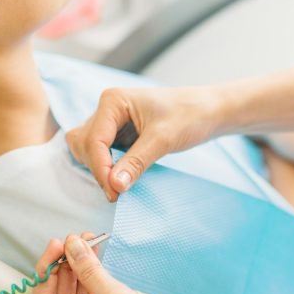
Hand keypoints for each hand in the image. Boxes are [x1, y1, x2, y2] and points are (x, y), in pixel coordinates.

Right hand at [66, 86, 220, 201]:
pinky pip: (101, 153)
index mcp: (113, 101)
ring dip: (99, 169)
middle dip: (97, 169)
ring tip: (119, 186)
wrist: (209, 112)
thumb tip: (114, 186)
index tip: (114, 192)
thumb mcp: (163, 140)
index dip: (100, 168)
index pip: (93, 140)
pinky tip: (122, 178)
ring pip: (88, 150)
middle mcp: (107, 109)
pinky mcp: (118, 135)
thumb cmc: (190, 116)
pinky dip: (107, 168)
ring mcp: (111, 122)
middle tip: (116, 192)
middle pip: (84, 144)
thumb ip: (136, 162)